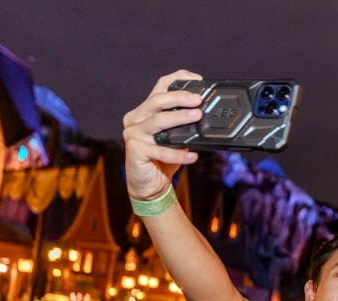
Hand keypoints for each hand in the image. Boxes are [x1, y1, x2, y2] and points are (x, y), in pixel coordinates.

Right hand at [122, 70, 204, 200]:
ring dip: (179, 118)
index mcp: (145, 110)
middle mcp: (136, 118)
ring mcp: (133, 133)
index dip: (178, 79)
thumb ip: (183, 124)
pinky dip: (178, 153)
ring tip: (197, 116)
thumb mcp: (175, 137)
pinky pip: (160, 150)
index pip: (160, 86)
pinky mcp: (135, 150)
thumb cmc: (163, 159)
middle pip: (157, 100)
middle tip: (198, 99)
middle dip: (179, 97)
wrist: (149, 185)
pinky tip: (192, 155)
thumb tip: (205, 113)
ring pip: (158, 121)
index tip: (198, 80)